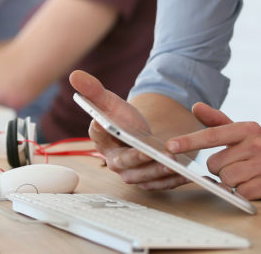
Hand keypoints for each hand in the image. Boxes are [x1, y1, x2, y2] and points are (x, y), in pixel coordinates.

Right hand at [68, 70, 187, 189]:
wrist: (141, 134)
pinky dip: (173, 180)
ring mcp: (133, 174)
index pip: (100, 137)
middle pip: (125, 164)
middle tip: (153, 152)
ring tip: (174, 161)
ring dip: (159, 171)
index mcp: (102, 142)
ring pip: (145, 177)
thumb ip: (93, 90)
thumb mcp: (112, 102)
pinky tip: (186, 172)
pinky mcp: (150, 181)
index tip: (107, 124)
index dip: (104, 133)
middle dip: (139, 159)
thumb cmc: (122, 119)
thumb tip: (74, 75)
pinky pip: (161, 185)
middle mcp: (115, 162)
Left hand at [167, 103, 260, 203]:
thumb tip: (195, 106)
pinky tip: (255, 188)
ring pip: (227, 180)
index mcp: (249, 128)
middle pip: (216, 164)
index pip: (213, 134)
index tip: (170, 146)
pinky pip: (241, 193)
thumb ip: (217, 122)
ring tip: (247, 178)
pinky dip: (243, 194)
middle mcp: (259, 143)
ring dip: (232, 184)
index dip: (190, 141)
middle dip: (221, 170)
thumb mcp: (243, 135)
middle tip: (238, 168)